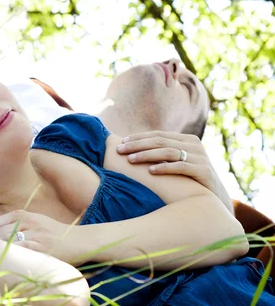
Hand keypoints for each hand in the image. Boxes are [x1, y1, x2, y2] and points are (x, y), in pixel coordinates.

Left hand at [0, 210, 75, 261]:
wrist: (79, 241)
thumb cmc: (52, 233)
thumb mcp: (33, 222)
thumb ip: (14, 225)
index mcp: (23, 214)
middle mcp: (29, 222)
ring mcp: (36, 235)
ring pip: (9, 242)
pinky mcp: (44, 248)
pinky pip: (23, 252)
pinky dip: (12, 257)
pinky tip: (5, 262)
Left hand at [116, 131, 230, 209]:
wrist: (216, 200)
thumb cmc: (190, 181)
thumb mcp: (178, 163)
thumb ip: (163, 154)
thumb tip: (133, 150)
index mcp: (187, 140)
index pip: (158, 135)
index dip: (139, 137)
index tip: (121, 142)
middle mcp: (194, 145)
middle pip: (161, 141)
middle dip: (138, 145)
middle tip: (120, 150)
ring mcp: (200, 157)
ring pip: (169, 152)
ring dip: (147, 155)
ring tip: (130, 160)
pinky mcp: (204, 171)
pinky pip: (181, 167)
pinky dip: (164, 167)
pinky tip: (150, 171)